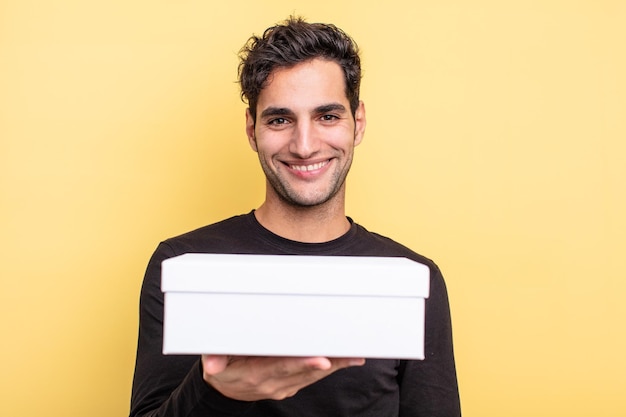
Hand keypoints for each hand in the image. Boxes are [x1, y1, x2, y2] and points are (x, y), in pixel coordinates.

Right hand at [202, 355, 364, 400]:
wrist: (224, 391)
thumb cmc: (223, 366)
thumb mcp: (213, 361)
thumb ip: (213, 358)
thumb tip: (210, 363)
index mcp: (255, 374)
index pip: (282, 367)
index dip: (301, 364)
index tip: (319, 358)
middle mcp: (273, 383)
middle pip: (305, 371)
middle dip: (328, 362)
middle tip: (348, 353)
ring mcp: (283, 386)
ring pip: (313, 375)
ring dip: (334, 365)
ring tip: (353, 355)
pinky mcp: (291, 385)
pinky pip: (313, 378)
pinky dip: (331, 369)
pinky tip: (345, 360)